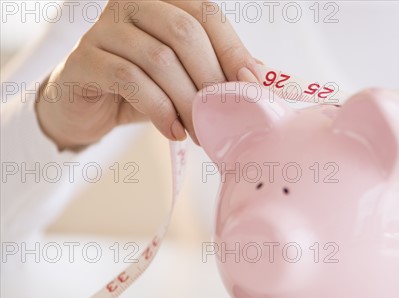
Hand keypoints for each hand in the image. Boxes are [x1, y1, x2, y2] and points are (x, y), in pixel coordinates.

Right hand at [36, 0, 258, 149]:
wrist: (87, 107)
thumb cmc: (143, 89)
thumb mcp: (186, 77)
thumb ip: (218, 71)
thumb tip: (263, 78)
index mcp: (163, 0)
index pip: (206, 14)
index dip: (232, 49)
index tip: (252, 86)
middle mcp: (132, 4)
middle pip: (184, 33)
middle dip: (211, 80)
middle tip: (225, 117)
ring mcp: (104, 28)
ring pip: (159, 58)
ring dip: (187, 102)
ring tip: (201, 133)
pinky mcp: (85, 59)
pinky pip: (130, 79)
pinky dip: (159, 109)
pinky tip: (174, 132)